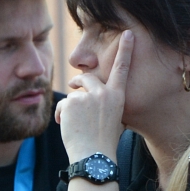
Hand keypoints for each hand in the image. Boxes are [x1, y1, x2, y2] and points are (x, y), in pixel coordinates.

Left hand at [57, 30, 131, 160]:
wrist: (94, 157)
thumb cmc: (104, 143)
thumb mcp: (114, 119)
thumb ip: (105, 103)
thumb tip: (90, 93)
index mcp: (118, 97)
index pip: (122, 68)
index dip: (125, 50)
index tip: (128, 34)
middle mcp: (104, 93)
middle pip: (88, 77)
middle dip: (79, 80)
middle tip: (73, 83)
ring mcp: (88, 96)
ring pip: (74, 93)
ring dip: (70, 106)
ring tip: (73, 124)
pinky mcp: (73, 101)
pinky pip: (63, 103)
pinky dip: (61, 114)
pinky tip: (65, 125)